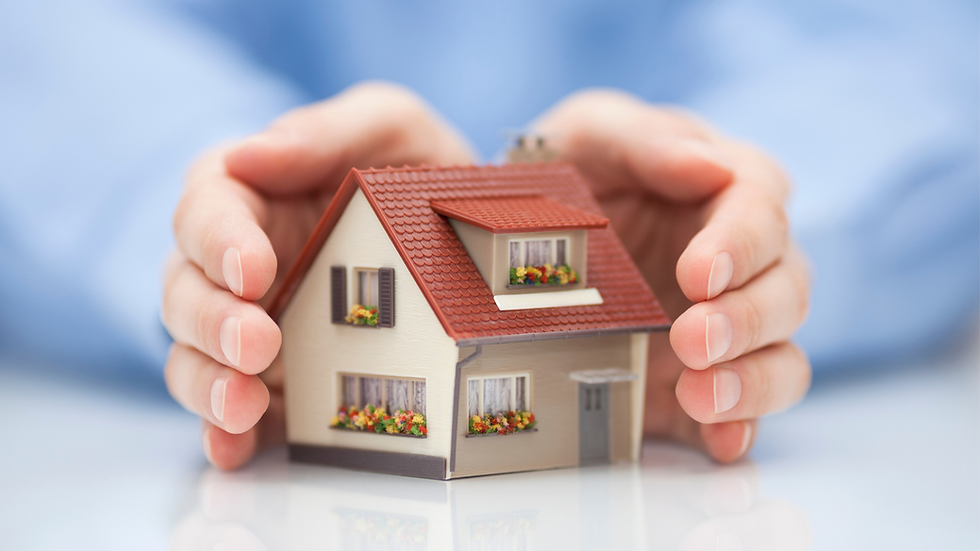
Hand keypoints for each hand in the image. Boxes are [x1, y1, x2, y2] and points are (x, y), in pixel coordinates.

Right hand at [162, 82, 475, 468]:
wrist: (467, 241)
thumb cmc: (417, 175)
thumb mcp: (389, 130)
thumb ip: (325, 133)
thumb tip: (248, 155)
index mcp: (253, 197)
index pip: (208, 212)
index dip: (218, 241)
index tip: (251, 268)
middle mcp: (238, 268)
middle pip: (187, 292)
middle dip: (212, 321)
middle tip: (256, 342)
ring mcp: (255, 329)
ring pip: (196, 357)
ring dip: (208, 384)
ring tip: (243, 404)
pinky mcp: (280, 384)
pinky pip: (237, 413)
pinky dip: (226, 433)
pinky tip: (234, 446)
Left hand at [533, 90, 810, 461]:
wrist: (511, 242)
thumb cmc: (563, 174)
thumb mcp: (587, 136)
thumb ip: (644, 139)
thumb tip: (710, 164)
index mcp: (721, 191)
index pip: (763, 207)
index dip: (742, 243)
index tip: (701, 273)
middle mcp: (739, 264)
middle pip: (786, 288)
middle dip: (747, 318)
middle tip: (691, 338)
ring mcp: (723, 329)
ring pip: (782, 355)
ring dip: (754, 379)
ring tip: (700, 394)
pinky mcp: (697, 383)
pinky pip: (742, 413)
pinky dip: (740, 429)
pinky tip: (719, 438)